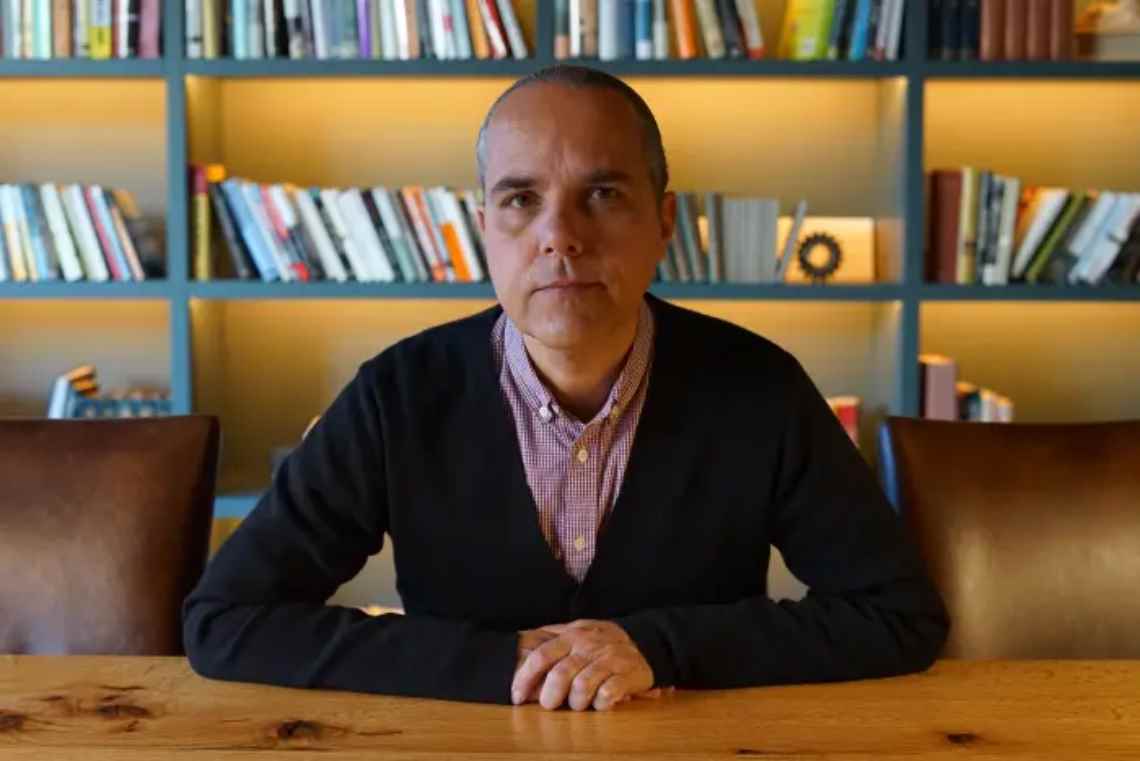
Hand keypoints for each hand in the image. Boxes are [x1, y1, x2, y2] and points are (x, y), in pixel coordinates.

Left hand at [512, 619, 656, 710]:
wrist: (646, 641)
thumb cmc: (603, 640)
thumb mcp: (578, 629)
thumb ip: (552, 635)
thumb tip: (522, 638)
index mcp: (572, 636)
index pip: (542, 656)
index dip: (525, 677)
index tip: (517, 695)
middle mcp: (588, 647)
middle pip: (560, 675)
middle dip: (550, 696)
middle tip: (549, 704)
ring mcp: (608, 660)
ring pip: (582, 686)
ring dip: (575, 702)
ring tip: (577, 704)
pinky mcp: (627, 675)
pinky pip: (608, 693)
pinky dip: (599, 703)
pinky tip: (599, 702)